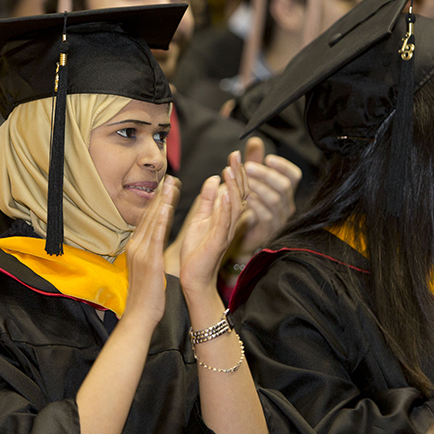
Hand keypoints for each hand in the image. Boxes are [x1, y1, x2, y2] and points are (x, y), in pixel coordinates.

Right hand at [123, 178, 177, 327]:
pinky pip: (156, 235)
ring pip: (152, 220)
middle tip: (170, 177)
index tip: (166, 188)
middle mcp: (136, 246)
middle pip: (149, 216)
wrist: (139, 316)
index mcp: (136, 248)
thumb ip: (149, 256)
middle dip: (160, 196)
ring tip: (171, 184)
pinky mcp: (148, 259)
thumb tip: (153, 247)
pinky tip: (167, 206)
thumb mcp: (146, 271)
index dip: (157, 202)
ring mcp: (141, 252)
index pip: (147, 220)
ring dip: (162, 201)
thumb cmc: (146, 298)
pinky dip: (161, 219)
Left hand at [179, 151, 249, 299]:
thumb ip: (208, 200)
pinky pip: (225, 223)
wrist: (193, 278)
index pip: (236, 190)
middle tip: (237, 155)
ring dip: (234, 186)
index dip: (236, 173)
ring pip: (236, 206)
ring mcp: (226, 232)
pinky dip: (227, 207)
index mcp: (226, 217)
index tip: (235, 155)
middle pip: (241, 194)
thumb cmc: (196, 251)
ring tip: (231, 169)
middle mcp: (230, 223)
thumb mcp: (200, 219)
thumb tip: (214, 179)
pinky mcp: (218, 242)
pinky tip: (227, 193)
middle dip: (239, 174)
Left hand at [235, 137, 300, 259]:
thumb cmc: (248, 206)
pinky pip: (265, 216)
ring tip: (243, 180)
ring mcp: (279, 219)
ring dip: (258, 187)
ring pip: (274, 199)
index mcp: (285, 192)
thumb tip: (255, 140)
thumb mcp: (251, 181)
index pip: (294, 175)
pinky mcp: (268, 230)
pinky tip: (244, 197)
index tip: (268, 158)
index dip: (283, 165)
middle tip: (248, 166)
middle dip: (266, 174)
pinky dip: (254, 204)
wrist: (242, 236)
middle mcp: (286, 205)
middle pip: (284, 186)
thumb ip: (254, 161)